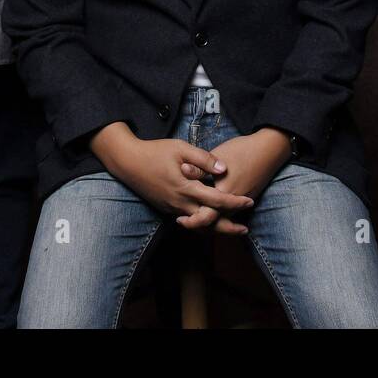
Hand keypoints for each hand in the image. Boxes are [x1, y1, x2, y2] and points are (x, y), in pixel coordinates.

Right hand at [89, 125, 254, 234]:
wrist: (127, 162)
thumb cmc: (155, 151)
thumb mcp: (181, 148)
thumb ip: (203, 159)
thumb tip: (223, 169)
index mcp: (186, 188)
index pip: (216, 200)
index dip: (235, 202)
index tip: (249, 201)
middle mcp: (179, 203)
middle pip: (208, 222)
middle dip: (228, 227)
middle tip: (245, 230)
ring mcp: (171, 208)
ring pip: (197, 224)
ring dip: (214, 227)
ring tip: (230, 228)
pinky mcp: (165, 208)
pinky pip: (187, 220)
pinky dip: (200, 223)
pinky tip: (208, 220)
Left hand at [176, 129, 291, 232]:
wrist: (269, 149)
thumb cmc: (242, 150)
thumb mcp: (218, 156)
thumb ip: (200, 168)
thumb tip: (182, 170)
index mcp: (225, 193)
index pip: (206, 217)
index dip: (192, 221)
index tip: (179, 220)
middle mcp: (235, 203)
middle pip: (215, 222)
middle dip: (199, 226)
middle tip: (183, 222)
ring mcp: (243, 201)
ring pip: (223, 218)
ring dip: (209, 221)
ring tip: (193, 218)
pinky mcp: (247, 197)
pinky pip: (231, 212)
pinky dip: (220, 214)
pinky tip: (210, 208)